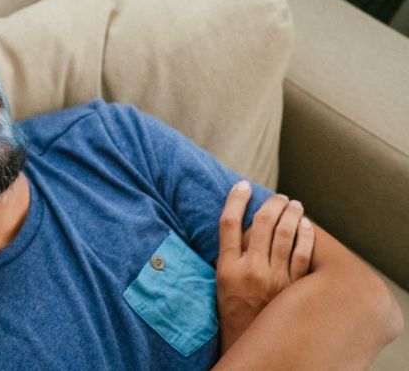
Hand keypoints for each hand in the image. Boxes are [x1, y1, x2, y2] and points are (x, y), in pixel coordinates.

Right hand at [215, 180, 315, 353]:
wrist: (251, 342)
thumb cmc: (233, 312)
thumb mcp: (222, 284)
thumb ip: (231, 258)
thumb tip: (242, 228)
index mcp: (226, 268)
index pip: (228, 224)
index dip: (235, 200)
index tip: (242, 185)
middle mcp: (250, 269)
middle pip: (260, 223)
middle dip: (271, 204)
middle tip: (277, 196)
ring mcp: (273, 278)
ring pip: (284, 234)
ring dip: (290, 214)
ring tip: (293, 204)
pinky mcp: (293, 287)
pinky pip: (302, 254)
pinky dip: (305, 235)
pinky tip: (306, 225)